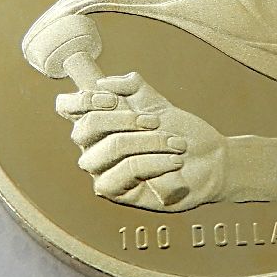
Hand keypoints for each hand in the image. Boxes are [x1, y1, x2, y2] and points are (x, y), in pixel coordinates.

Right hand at [56, 72, 227, 211]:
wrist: (209, 160)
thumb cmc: (180, 132)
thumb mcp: (156, 103)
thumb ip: (132, 87)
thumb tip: (104, 84)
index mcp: (98, 123)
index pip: (67, 107)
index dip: (82, 100)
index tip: (112, 100)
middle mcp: (94, 147)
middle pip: (86, 127)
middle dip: (124, 119)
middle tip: (156, 122)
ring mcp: (103, 171)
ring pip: (112, 148)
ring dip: (148, 141)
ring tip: (175, 144)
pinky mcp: (117, 193)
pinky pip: (127, 171)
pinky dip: (154, 162)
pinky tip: (174, 161)